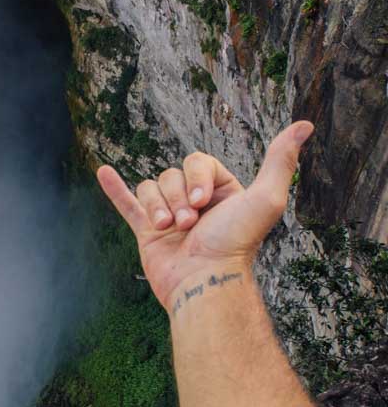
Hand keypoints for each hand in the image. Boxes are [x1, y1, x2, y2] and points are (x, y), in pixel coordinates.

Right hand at [96, 123, 311, 312]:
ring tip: (168, 231)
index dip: (195, 178)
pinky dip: (114, 188)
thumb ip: (280, 161)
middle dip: (176, 198)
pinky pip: (127, 203)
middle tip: (189, 224)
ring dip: (157, 208)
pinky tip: (103, 171)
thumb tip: (304, 125)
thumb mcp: (265, 199)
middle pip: (172, 174)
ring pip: (151, 187)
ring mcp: (169, 216)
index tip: (203, 203)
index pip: (197, 163)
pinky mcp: (147, 232)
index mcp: (223, 193)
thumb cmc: (235, 244)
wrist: (202, 281)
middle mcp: (196, 203)